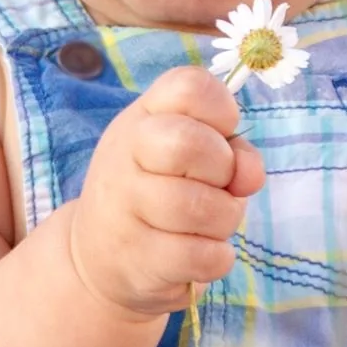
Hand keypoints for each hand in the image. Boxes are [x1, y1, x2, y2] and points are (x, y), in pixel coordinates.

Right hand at [60, 65, 263, 320]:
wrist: (97, 254)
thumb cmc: (158, 190)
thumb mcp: (191, 156)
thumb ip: (232, 151)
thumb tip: (249, 176)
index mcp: (143, 116)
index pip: (190, 87)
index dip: (222, 111)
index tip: (219, 136)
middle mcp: (125, 153)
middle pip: (189, 144)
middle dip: (223, 170)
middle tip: (216, 186)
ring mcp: (125, 207)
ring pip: (202, 208)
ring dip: (225, 220)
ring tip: (210, 224)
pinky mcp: (138, 258)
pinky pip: (204, 256)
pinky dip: (217, 258)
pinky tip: (200, 253)